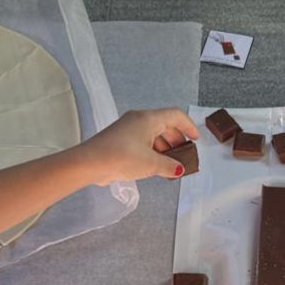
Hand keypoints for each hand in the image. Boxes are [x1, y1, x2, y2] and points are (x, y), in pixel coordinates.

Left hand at [79, 107, 199, 185]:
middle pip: (165, 125)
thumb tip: (179, 169)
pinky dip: (152, 151)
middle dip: (177, 140)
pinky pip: (142, 141)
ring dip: (164, 148)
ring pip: (153, 134)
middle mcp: (138, 119)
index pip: (175, 115)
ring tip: (170, 165)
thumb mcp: (150, 164)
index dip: (189, 126)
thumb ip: (169, 166)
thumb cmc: (121, 158)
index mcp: (148, 119)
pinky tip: (154, 166)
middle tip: (184, 155)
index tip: (196, 139)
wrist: (89, 163)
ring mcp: (128, 128)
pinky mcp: (120, 139)